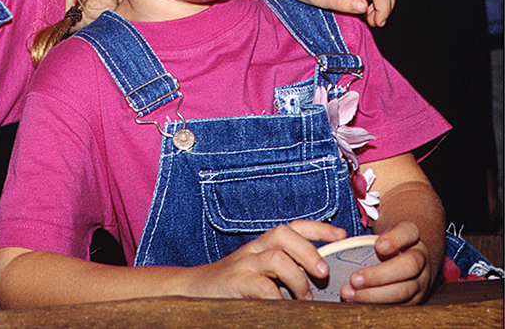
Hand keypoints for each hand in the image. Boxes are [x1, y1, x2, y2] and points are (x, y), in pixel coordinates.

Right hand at [185, 221, 345, 299]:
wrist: (193, 290)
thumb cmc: (231, 285)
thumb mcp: (257, 271)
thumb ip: (282, 270)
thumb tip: (317, 280)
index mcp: (262, 246)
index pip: (292, 227)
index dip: (318, 228)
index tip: (342, 235)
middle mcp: (253, 250)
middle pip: (283, 234)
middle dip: (308, 250)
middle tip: (323, 273)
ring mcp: (243, 265)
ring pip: (275, 257)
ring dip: (297, 277)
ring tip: (305, 298)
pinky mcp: (235, 284)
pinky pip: (262, 287)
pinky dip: (278, 298)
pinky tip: (283, 309)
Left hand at [340, 221, 432, 303]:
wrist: (410, 256)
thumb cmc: (387, 241)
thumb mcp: (381, 230)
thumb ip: (367, 234)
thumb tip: (335, 238)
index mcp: (412, 235)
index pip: (408, 232)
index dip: (395, 239)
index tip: (378, 245)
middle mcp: (421, 258)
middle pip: (409, 266)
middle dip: (380, 275)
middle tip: (354, 279)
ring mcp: (421, 280)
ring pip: (404, 290)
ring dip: (374, 294)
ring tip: (349, 293)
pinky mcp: (415, 298)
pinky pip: (399, 304)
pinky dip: (377, 305)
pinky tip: (357, 303)